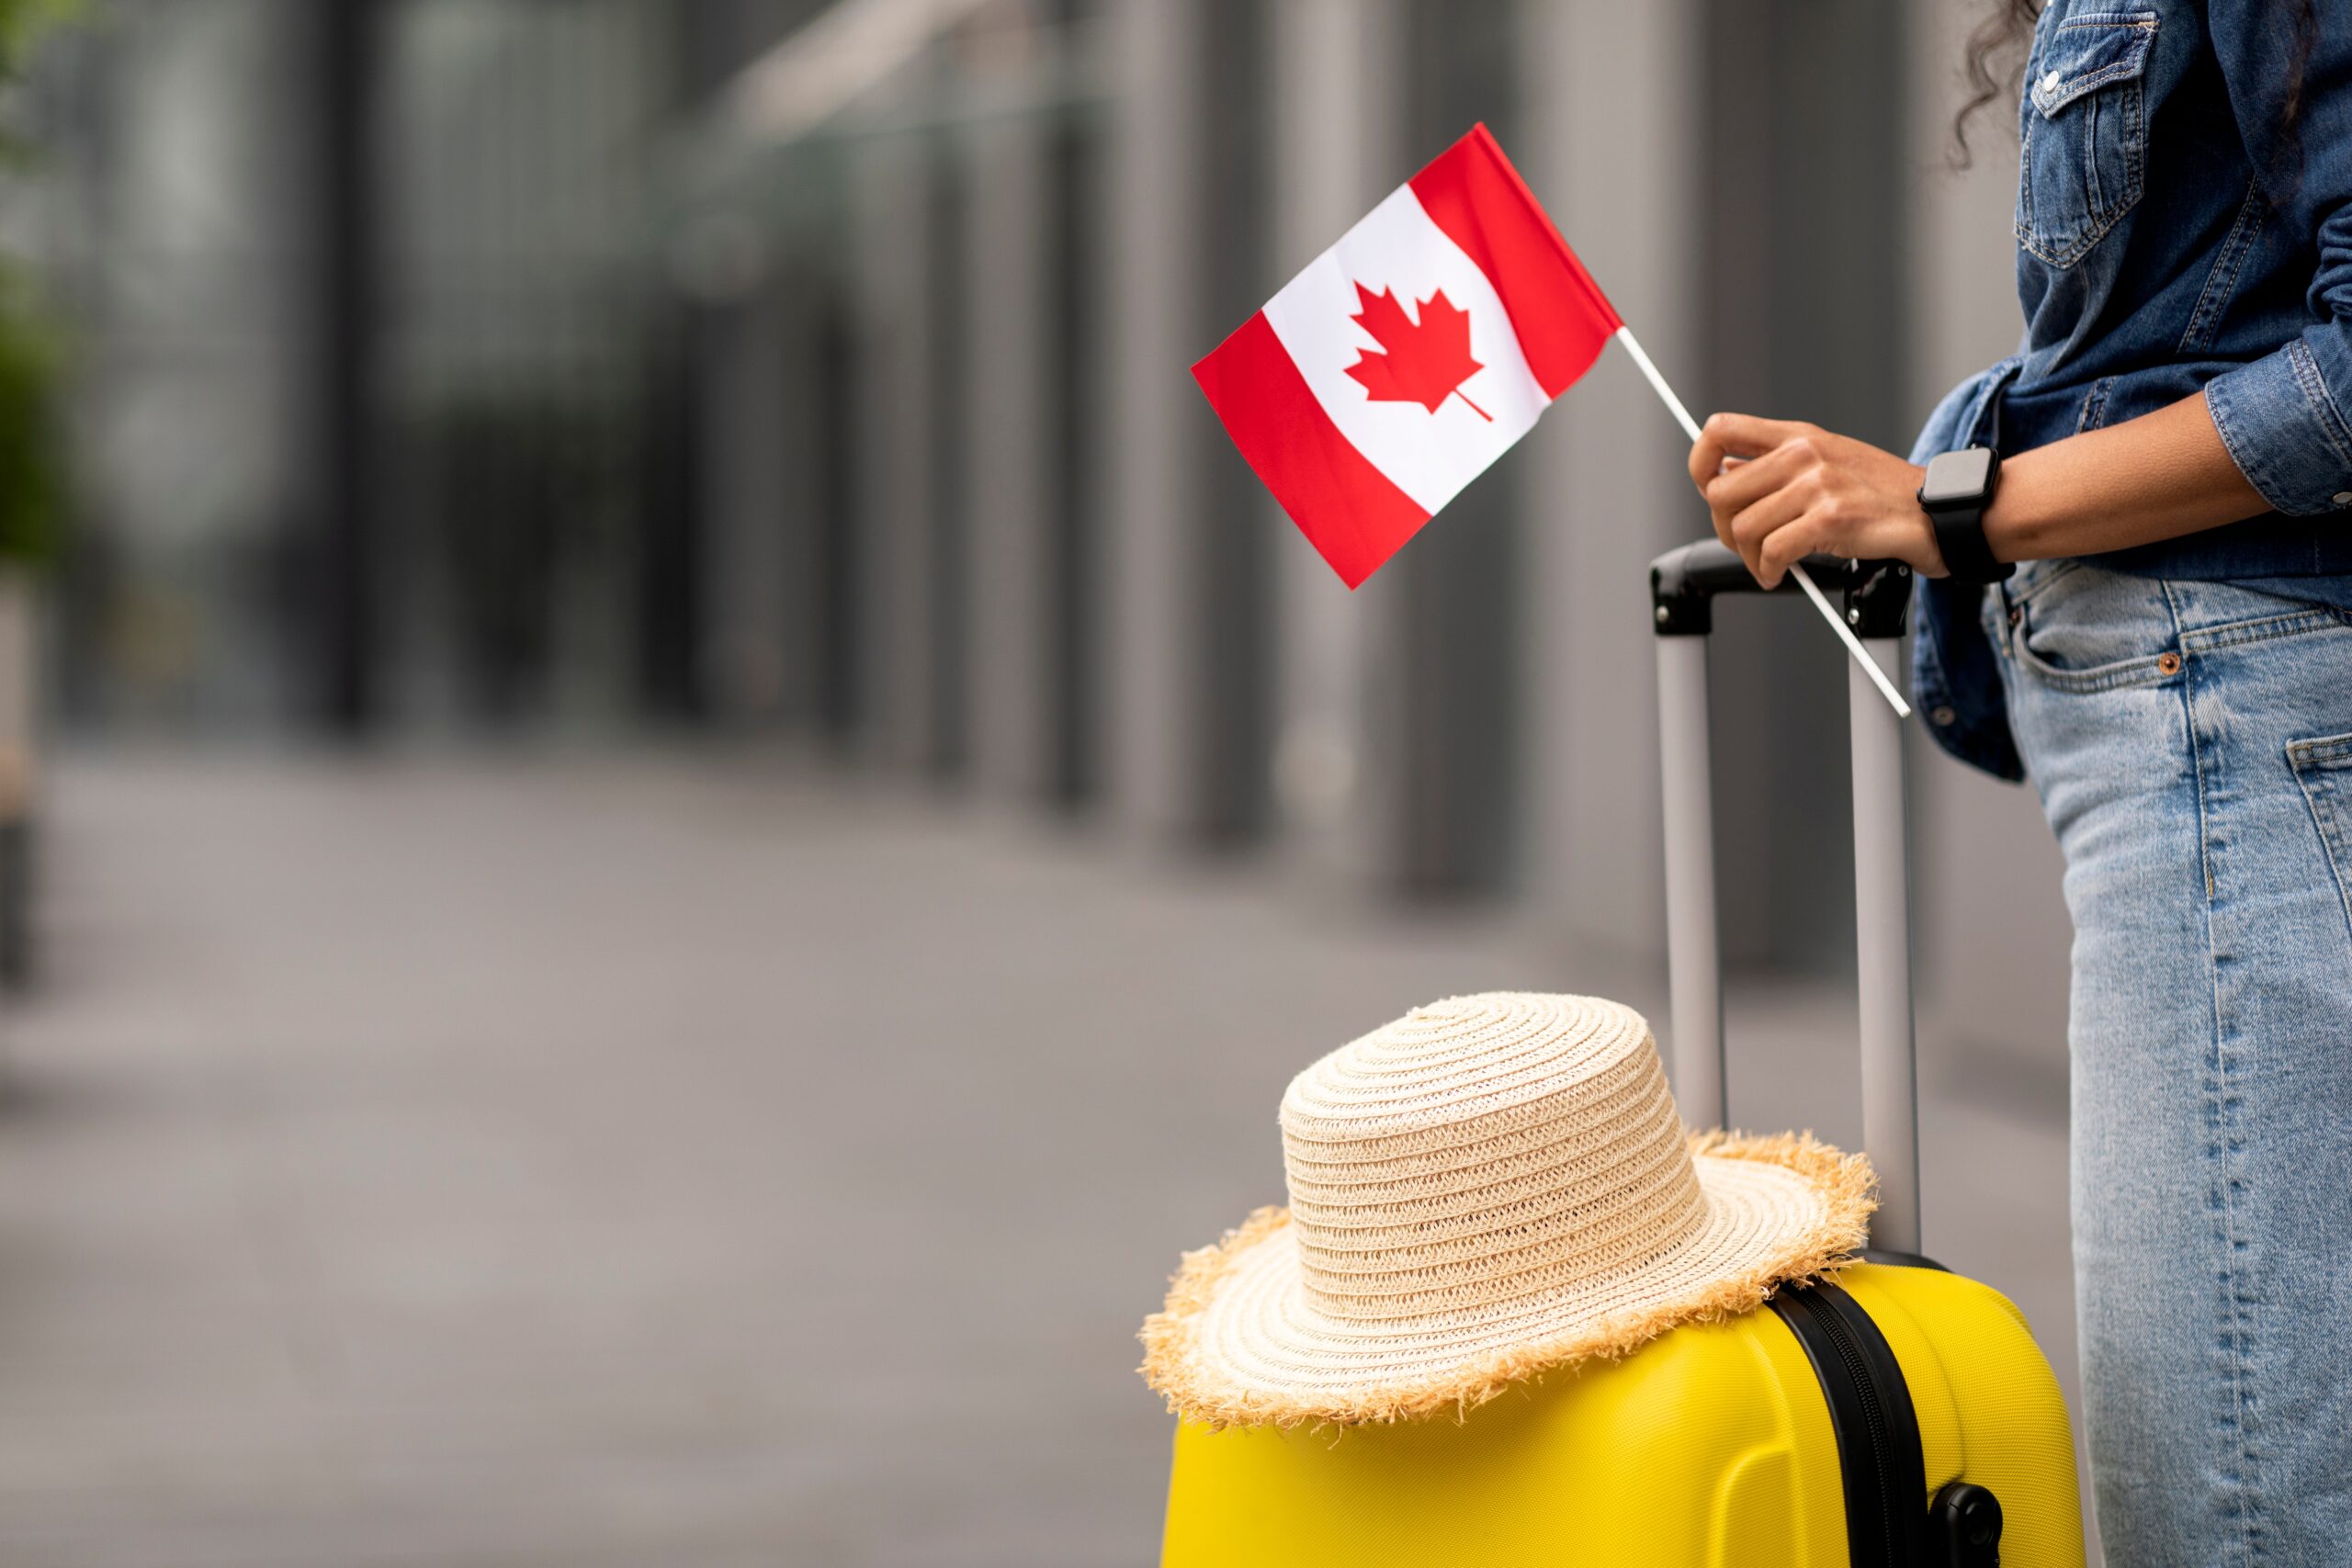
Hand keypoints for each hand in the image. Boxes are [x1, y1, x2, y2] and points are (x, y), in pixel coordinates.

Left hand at [1686, 413, 1945, 587]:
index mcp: (1798, 436)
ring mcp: (1817, 484)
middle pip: (1720, 492)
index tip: (1707, 489)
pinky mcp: (1830, 518)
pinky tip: (1781, 574)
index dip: (1700, 462)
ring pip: (1742, 528)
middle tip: (1746, 546)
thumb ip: (1777, 465)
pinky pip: (1771, 551)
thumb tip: (1722, 476)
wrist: (1935, 512)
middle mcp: (1804, 453)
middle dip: (1725, 529)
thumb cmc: (1880, 494)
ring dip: (1749, 559)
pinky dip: (1769, 571)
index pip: (1721, 430)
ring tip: (1769, 565)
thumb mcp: (1827, 461)